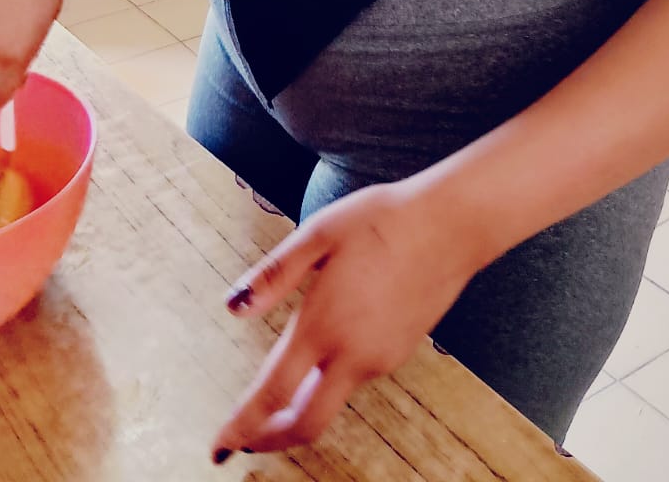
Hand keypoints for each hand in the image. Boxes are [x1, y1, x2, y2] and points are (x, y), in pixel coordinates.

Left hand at [211, 178, 478, 460]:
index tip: (217, 447)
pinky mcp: (400, 351)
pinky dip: (328, 383)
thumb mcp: (318, 233)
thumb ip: (274, 274)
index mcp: (324, 324)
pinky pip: (354, 378)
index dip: (241, 426)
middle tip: (243, 440)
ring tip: (275, 396)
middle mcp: (353, 353)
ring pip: (332, 401)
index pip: (272, 393)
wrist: (450, 225)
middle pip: (306, 423)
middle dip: (270, 439)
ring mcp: (381, 358)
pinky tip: (323, 356)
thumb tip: (232, 306)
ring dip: (299, 408)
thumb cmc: (382, 220)